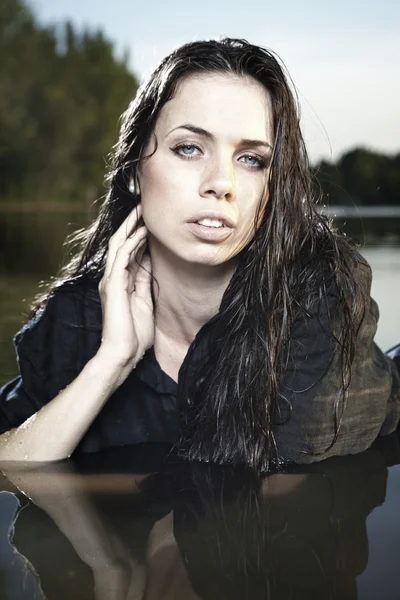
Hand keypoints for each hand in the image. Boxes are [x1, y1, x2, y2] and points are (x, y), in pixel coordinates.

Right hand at [98, 203, 154, 370]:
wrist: (124, 353)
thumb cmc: (135, 334)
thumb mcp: (145, 302)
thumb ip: (145, 282)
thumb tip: (151, 263)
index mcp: (120, 283)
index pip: (129, 252)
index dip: (138, 235)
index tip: (151, 221)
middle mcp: (112, 278)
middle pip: (120, 243)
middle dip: (131, 225)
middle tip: (143, 207)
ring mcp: (110, 280)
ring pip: (119, 245)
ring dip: (131, 227)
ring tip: (142, 211)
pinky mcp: (113, 284)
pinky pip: (122, 257)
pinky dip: (132, 242)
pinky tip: (143, 231)